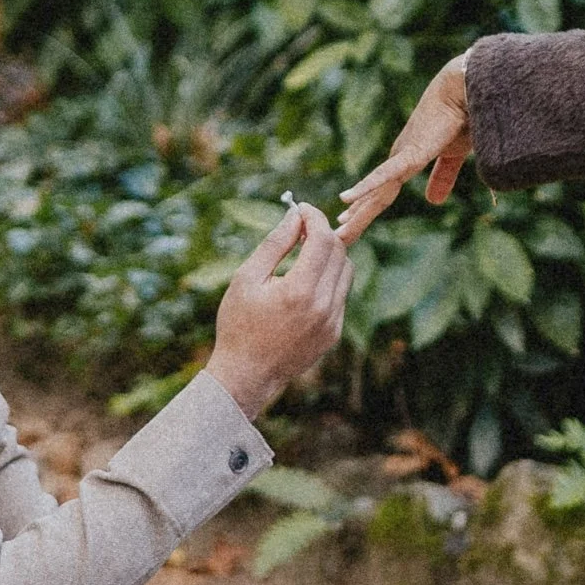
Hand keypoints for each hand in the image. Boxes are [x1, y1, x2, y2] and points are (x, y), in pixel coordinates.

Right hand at [208, 201, 352, 416]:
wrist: (246, 375)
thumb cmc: (238, 324)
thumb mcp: (247, 278)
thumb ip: (275, 244)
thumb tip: (295, 216)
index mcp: (300, 291)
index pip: (323, 239)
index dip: (314, 217)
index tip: (301, 208)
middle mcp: (323, 306)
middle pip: (339, 252)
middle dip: (322, 232)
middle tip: (300, 228)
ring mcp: (333, 322)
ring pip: (345, 271)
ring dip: (328, 255)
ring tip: (302, 253)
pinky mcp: (334, 333)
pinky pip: (340, 294)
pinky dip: (327, 279)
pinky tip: (302, 283)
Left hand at [336, 55, 473, 237]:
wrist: (465, 90)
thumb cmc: (461, 118)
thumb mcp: (452, 156)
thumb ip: (442, 177)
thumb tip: (432, 201)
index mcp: (407, 160)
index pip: (383, 191)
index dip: (366, 207)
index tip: (350, 221)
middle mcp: (399, 159)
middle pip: (375, 196)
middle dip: (358, 218)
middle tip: (339, 237)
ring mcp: (402, 156)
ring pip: (376, 192)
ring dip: (359, 212)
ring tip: (340, 228)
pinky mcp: (411, 153)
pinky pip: (386, 174)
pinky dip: (366, 187)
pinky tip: (347, 199)